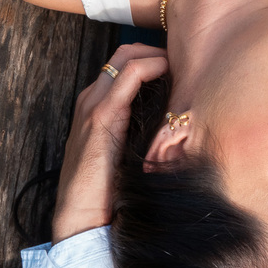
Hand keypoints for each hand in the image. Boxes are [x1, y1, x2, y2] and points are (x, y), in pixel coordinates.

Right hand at [51, 44, 167, 243]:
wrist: (82, 216)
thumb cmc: (109, 189)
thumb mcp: (128, 151)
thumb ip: (142, 130)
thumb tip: (177, 120)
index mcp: (96, 106)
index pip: (123, 64)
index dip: (152, 58)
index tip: (181, 68)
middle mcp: (91, 99)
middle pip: (125, 53)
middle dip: (157, 51)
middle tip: (185, 63)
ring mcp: (93, 104)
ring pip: (126, 57)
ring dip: (157, 55)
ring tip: (183, 66)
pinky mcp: (101, 116)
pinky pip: (128, 76)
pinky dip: (151, 66)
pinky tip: (170, 73)